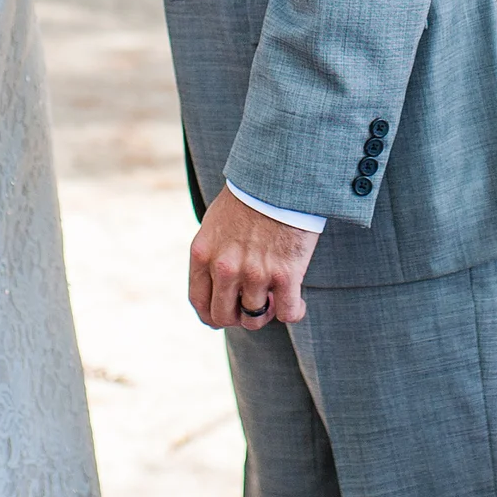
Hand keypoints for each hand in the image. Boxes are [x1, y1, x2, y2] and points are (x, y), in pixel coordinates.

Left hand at [189, 188, 317, 329]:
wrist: (280, 178)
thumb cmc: (250, 196)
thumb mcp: (216, 223)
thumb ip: (213, 253)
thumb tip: (218, 281)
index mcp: (203, 254)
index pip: (199, 302)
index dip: (213, 316)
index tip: (226, 316)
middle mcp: (225, 267)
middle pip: (224, 316)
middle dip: (239, 316)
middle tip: (253, 305)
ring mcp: (255, 273)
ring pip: (255, 318)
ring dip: (266, 312)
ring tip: (276, 296)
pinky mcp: (285, 274)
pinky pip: (288, 313)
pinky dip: (293, 312)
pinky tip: (297, 302)